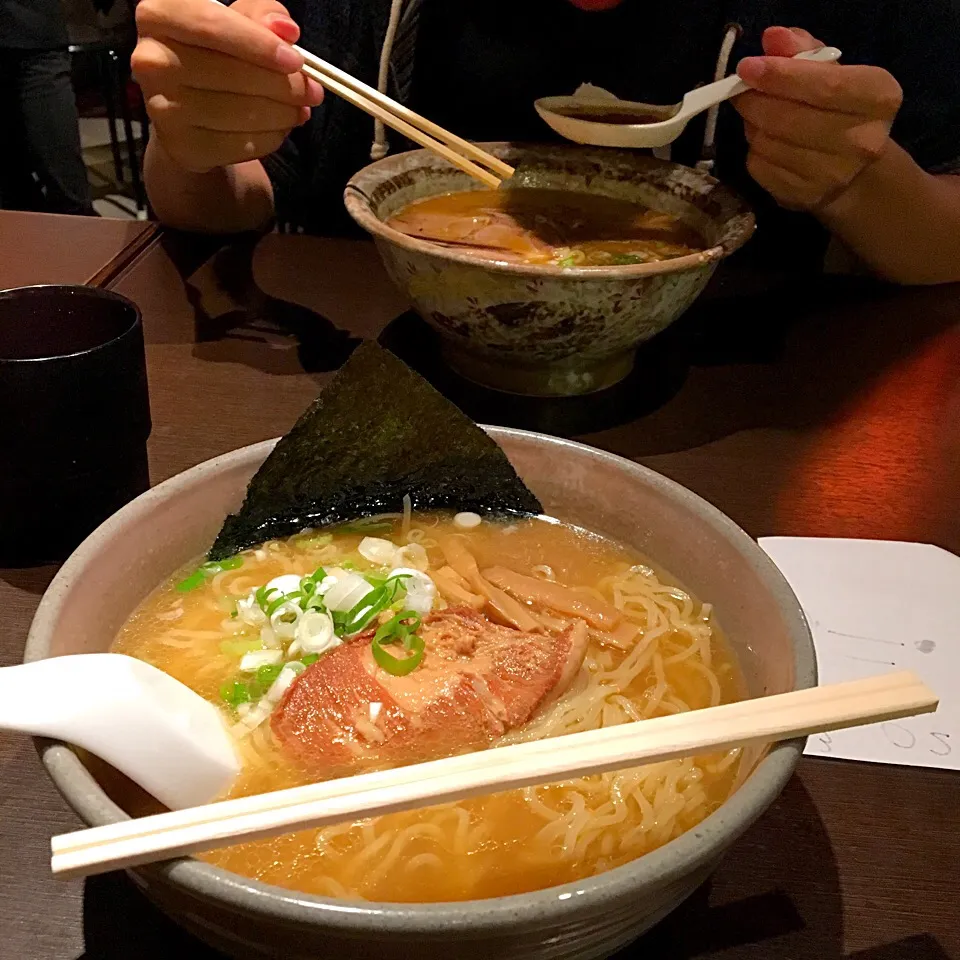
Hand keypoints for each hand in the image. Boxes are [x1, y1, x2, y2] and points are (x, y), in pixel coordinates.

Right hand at [132, 0, 323, 173]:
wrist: (185, 108)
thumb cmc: (215, 54)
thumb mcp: (237, 24)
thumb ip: (261, 15)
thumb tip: (286, 30)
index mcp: (159, 14)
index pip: (213, 25)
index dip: (259, 44)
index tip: (296, 60)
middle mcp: (151, 60)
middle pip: (231, 73)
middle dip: (283, 85)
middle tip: (312, 91)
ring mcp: (161, 107)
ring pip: (239, 112)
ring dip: (282, 114)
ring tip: (300, 110)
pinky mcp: (180, 145)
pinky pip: (238, 145)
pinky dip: (269, 138)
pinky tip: (280, 128)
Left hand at [734, 26, 902, 211]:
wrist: (852, 170)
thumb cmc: (840, 110)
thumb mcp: (832, 71)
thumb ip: (802, 51)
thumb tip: (772, 38)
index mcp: (879, 98)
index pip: (824, 86)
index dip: (780, 76)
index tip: (748, 67)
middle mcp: (863, 141)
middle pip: (789, 117)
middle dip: (755, 101)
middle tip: (742, 91)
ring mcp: (833, 175)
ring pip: (769, 143)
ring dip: (753, 125)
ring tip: (758, 116)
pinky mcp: (803, 197)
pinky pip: (760, 167)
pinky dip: (753, 150)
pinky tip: (765, 142)